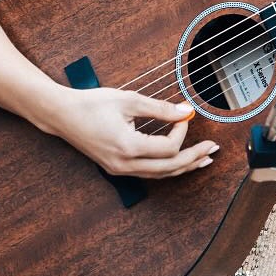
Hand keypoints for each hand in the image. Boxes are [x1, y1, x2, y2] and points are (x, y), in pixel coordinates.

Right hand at [50, 87, 218, 178]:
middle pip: (168, 168)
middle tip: (213, 149)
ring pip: (159, 174)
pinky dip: (167, 167)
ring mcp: (119, 169)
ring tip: (203, 160)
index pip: (168, 148)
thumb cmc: (92, 104)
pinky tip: (178, 162)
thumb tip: (185, 110)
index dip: (182, 130)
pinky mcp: (117, 167)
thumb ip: (159, 108)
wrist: (62, 115)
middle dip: (194, 158)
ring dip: (183, 166)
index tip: (184, 113)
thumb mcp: (129, 100)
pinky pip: (148, 172)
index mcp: (127, 147)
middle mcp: (124, 165)